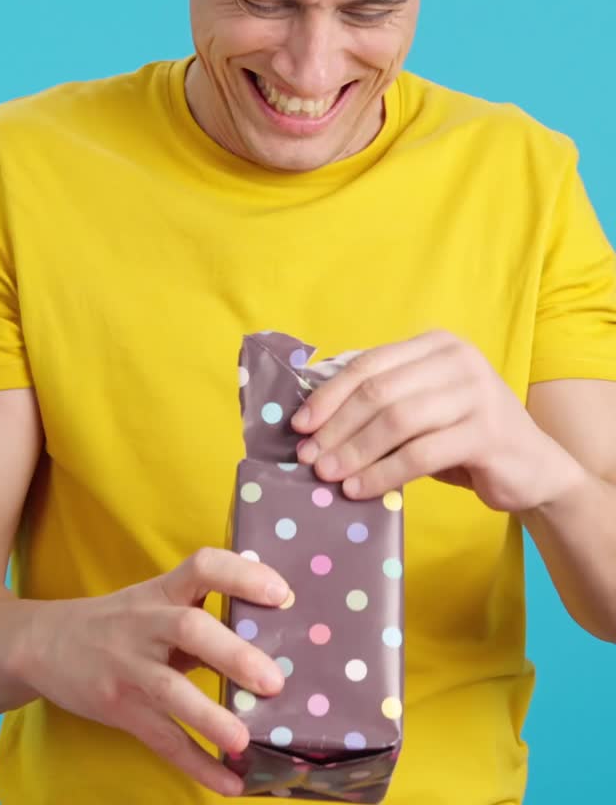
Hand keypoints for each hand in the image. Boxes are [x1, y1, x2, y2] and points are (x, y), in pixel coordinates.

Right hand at [15, 548, 289, 796]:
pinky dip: (196, 763)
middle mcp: (145, 624)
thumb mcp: (153, 604)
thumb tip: (269, 634)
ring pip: (170, 690)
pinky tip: (228, 782)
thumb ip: (200, 612)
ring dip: (209, 716)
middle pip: (189, 629)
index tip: (281, 594)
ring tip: (244, 742)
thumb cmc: (118, 622)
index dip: (242, 576)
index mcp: (162, 591)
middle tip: (274, 681)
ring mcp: (128, 667)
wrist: (42, 643)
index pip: (203, 566)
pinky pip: (160, 738)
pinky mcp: (118, 708)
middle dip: (233, 654)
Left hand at [291, 330, 583, 511]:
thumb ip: (383, 401)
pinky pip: (420, 454)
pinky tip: (360, 489)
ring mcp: (476, 393)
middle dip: (336, 426)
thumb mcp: (423, 407)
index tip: (300, 425)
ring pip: (397, 421)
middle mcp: (458, 359)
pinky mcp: (487, 433)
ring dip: (355, 451)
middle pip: (379, 392)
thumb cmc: (464, 436)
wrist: (533, 467)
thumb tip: (313, 418)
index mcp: (436, 344)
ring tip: (329, 476)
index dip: (330, 395)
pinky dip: (383, 473)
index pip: (369, 363)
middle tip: (308, 457)